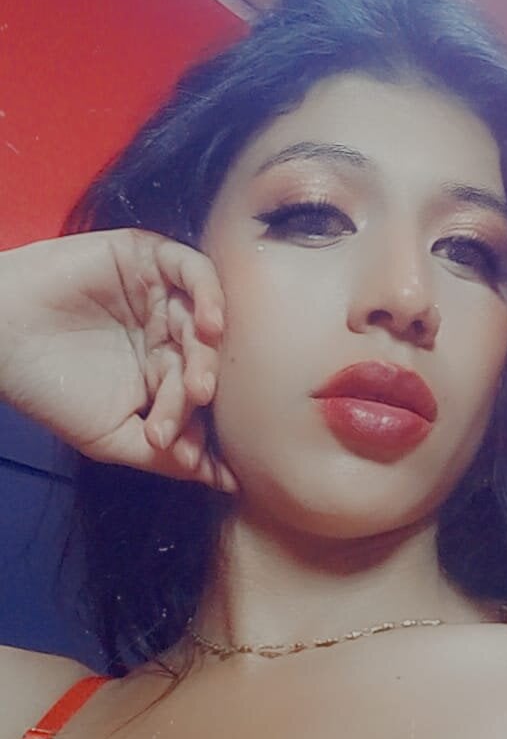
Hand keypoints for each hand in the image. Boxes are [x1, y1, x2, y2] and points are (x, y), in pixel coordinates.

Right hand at [0, 229, 238, 491]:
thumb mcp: (110, 438)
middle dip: (202, 388)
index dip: (201, 430)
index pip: (196, 398)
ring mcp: (160, 294)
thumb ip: (165, 458)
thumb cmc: (48, 390)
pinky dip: (209, 296)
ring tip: (200, 385)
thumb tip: (227, 482)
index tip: (195, 460)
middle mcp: (166, 331)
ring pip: (204, 318)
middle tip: (192, 408)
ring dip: (208, 353)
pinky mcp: (147, 257)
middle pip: (204, 359)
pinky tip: (208, 327)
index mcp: (162, 371)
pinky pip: (194, 269)